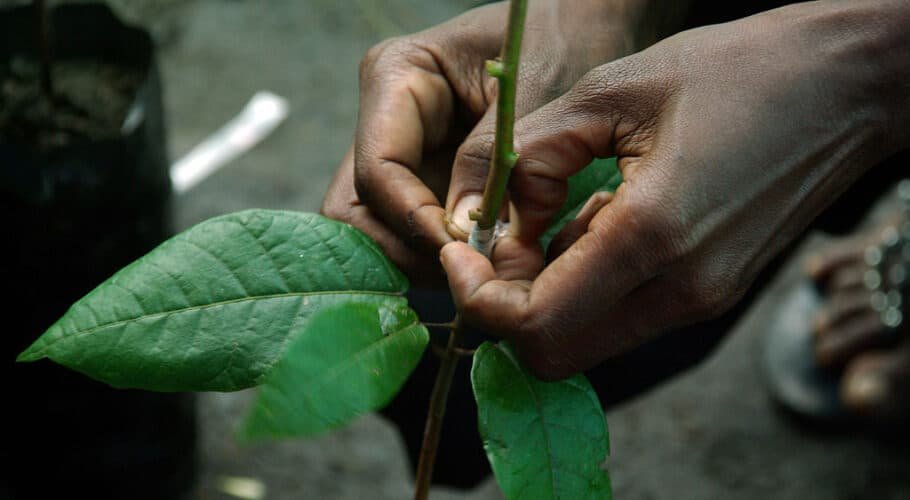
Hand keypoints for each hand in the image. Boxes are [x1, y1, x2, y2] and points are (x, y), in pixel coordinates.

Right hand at [321, 0, 654, 284]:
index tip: (464, 249)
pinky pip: (414, 231)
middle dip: (406, 248)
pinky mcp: (428, 178)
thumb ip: (493, 159)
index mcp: (398, 78)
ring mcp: (405, 152)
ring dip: (422, 259)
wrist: (585, 26)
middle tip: (465, 273)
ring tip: (481, 270)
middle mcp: (388, 119)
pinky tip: (483, 261)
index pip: (377, 171)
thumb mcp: (536, 90)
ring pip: (380, 228)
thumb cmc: (562, 39)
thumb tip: (462, 234)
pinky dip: (440, 254)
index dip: (413, 220)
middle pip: (359, 210)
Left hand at [442, 0, 909, 378]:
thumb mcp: (610, 91)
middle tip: (493, 239)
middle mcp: (682, 289)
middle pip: (555, 350)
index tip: (459, 250)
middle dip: (504, 304)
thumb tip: (482, 216)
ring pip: (586, 338)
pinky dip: (584, 284)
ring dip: (543, 294)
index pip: (537, 325)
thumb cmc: (734, 71)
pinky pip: (622, 314)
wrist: (842, 86)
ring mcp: (702, 299)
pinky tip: (593, 220)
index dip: (478, 299)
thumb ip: (529, 157)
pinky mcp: (711, 293)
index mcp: (653, 236)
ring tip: (548, 216)